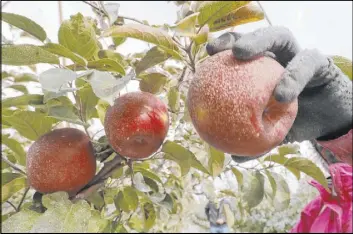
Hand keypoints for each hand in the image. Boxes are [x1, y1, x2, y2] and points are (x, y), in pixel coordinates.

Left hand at [206, 26, 351, 162]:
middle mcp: (278, 57)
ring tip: (243, 54)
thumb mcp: (273, 132)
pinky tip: (281, 95)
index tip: (208, 54)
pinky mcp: (320, 63)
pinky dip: (293, 77)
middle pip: (254, 37)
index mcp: (262, 69)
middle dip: (238, 38)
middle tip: (226, 51)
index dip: (223, 47)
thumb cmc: (296, 123)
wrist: (328, 123)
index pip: (239, 50)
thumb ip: (255, 140)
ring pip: (279, 37)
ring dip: (261, 42)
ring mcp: (298, 56)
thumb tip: (233, 158)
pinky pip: (306, 64)